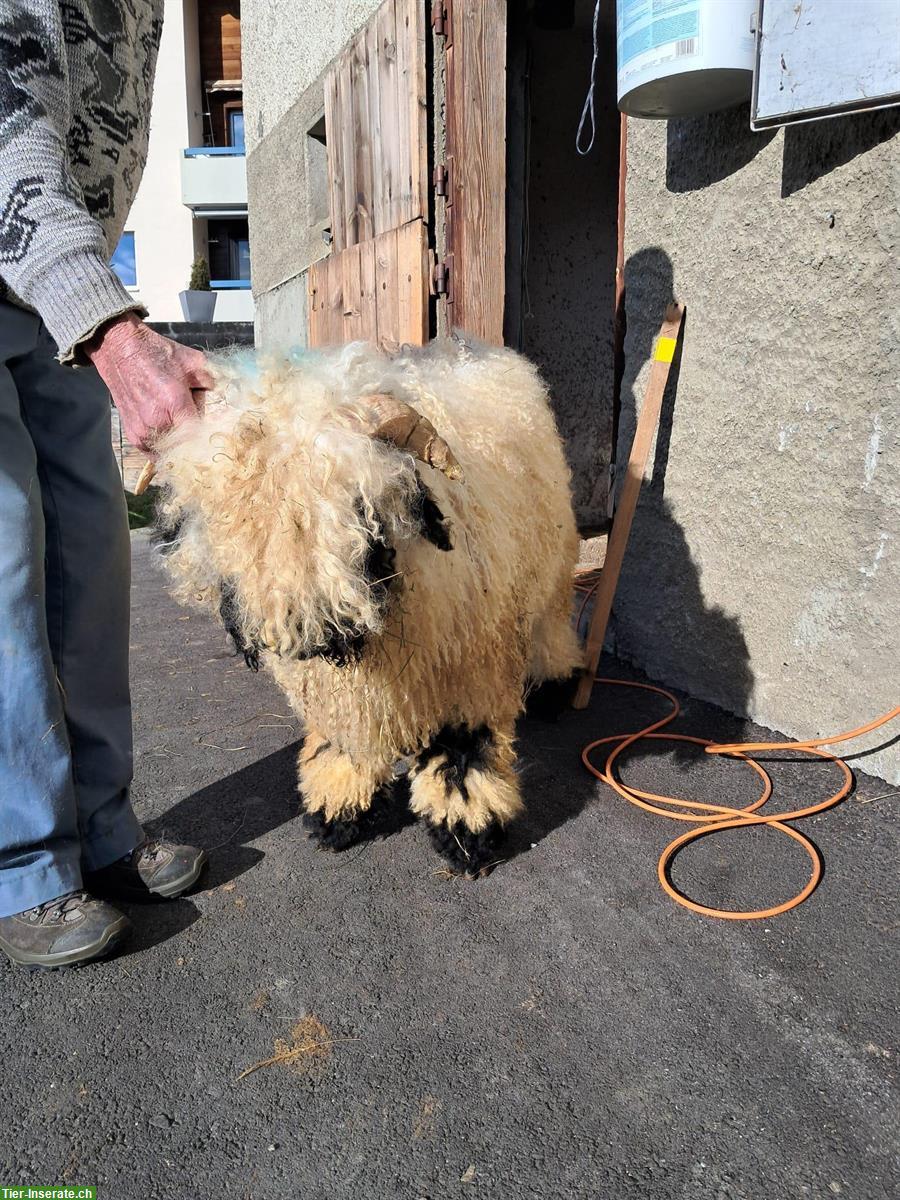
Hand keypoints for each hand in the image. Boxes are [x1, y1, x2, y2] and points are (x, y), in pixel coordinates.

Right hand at [85, 312, 213, 451]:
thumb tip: (223, 399)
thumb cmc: (156, 353)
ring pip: (172, 450)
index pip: (201, 437)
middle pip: (188, 445)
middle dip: (194, 437)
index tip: (215, 435)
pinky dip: (163, 447)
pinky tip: (167, 432)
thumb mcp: (193, 362)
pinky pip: (155, 451)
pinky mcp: (133, 434)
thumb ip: (212, 383)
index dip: (209, 437)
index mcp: (176, 403)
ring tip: (176, 421)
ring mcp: (143, 430)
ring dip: (178, 442)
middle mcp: (158, 421)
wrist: (119, 349)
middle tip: (194, 421)